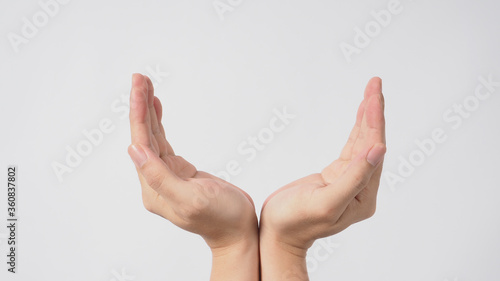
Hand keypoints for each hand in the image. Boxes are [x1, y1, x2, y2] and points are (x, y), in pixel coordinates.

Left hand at [127, 74, 258, 276]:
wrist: (238, 231)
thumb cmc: (221, 219)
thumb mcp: (190, 198)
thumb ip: (160, 176)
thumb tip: (134, 150)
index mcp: (153, 188)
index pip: (142, 143)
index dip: (140, 113)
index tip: (139, 86)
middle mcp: (155, 181)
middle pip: (144, 136)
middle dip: (141, 105)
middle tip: (140, 77)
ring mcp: (167, 175)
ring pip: (153, 137)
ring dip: (148, 110)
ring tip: (145, 85)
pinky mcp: (179, 171)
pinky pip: (164, 142)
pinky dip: (159, 123)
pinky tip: (156, 108)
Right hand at [260, 77, 385, 279]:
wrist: (278, 234)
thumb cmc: (295, 222)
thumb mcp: (326, 203)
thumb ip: (355, 178)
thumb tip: (378, 150)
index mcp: (363, 197)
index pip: (373, 152)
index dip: (374, 123)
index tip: (374, 97)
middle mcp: (362, 189)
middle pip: (371, 143)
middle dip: (373, 113)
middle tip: (375, 83)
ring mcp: (350, 182)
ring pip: (363, 143)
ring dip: (367, 116)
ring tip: (372, 90)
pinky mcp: (337, 176)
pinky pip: (351, 147)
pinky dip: (357, 128)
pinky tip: (362, 113)